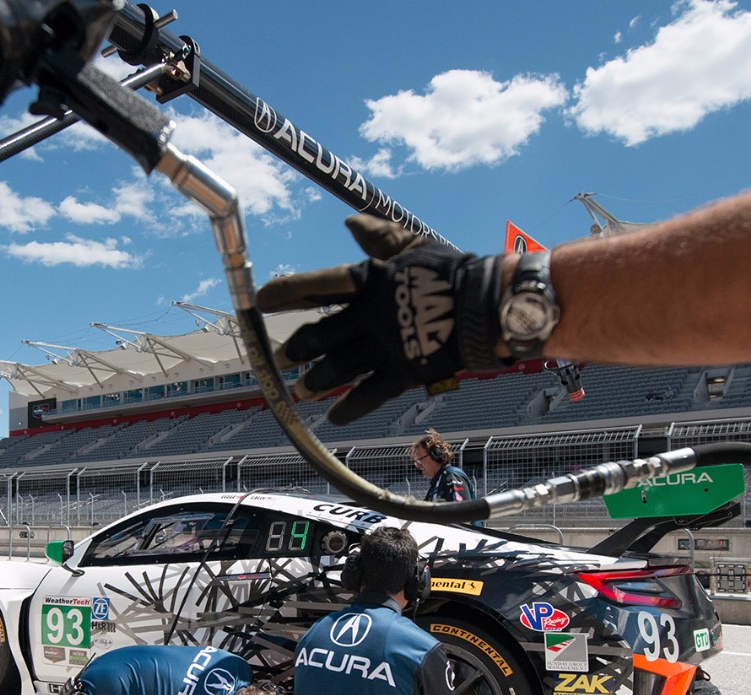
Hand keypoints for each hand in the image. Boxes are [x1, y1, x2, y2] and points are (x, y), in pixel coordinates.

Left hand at [257, 215, 504, 422]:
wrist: (489, 305)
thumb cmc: (450, 271)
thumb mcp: (413, 246)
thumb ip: (378, 237)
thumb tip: (350, 222)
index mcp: (371, 280)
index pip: (321, 285)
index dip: (289, 292)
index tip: (261, 299)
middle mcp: (372, 315)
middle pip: (322, 334)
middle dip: (297, 348)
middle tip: (279, 357)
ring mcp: (386, 346)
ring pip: (338, 368)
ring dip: (315, 381)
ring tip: (299, 391)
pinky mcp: (404, 372)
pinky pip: (369, 394)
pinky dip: (349, 407)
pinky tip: (333, 415)